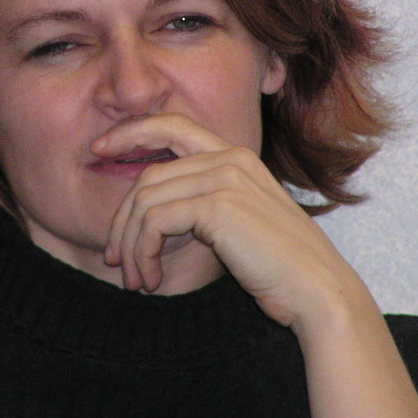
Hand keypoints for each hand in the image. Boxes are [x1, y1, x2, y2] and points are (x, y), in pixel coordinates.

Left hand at [97, 113, 364, 330]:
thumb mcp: (237, 222)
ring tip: (135, 280)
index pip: (171, 125)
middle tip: (114, 259)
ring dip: (131, 246)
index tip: (99, 149)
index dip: (130, 132)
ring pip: (145, 201)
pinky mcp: (218, 205)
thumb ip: (202, 203)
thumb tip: (148, 213)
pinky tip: (151, 280)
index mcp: (236, 155)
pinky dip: (143, 253)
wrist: (318, 292)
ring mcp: (225, 178)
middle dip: (122, 221)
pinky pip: (155, 222)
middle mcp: (230, 157)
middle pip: (147, 176)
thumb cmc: (278, 267)